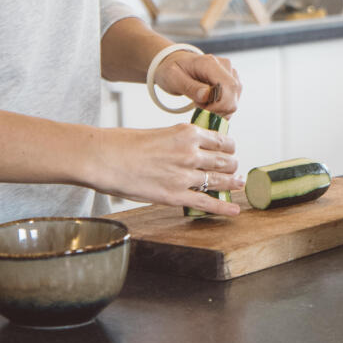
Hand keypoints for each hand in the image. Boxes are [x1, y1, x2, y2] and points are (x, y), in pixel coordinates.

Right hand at [86, 122, 244, 215]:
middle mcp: (191, 153)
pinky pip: (207, 203)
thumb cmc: (123, 143)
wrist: (104, 158)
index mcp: (187, 133)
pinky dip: (223, 208)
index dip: (229, 147)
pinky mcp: (175, 195)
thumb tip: (187, 149)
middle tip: (234, 168)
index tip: (229, 150)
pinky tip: (233, 211)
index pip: (221, 140)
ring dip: (232, 183)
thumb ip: (177, 140)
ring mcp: (185, 176)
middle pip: (225, 160)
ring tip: (238, 185)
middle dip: (232, 165)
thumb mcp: (158, 132)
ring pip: (220, 180)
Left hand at [155, 50, 241, 115]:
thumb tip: (206, 96)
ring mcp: (232, 75)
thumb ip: (190, 87)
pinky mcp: (233, 83)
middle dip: (216, 111)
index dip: (219, 105)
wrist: (177, 63)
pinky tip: (206, 104)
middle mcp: (225, 66)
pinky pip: (232, 103)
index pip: (228, 86)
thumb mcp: (173, 78)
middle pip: (233, 97)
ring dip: (217, 111)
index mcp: (210, 63)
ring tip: (200, 103)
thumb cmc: (173, 69)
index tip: (202, 112)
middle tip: (198, 108)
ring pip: (233, 103)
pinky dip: (219, 110)